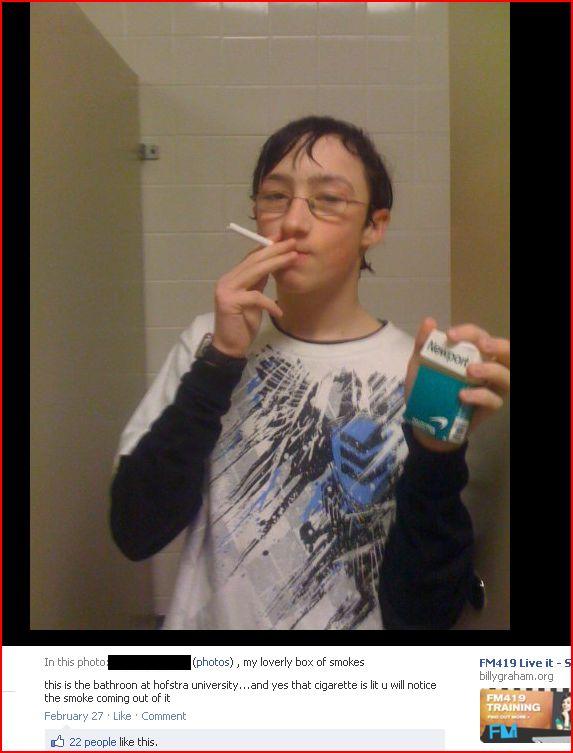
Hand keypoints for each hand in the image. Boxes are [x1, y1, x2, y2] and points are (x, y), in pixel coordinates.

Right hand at [212, 234, 297, 357]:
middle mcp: (227, 280)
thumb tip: (273, 265)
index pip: (251, 257)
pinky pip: (255, 297)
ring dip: (276, 264)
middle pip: (253, 260)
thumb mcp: (254, 300)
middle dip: (275, 250)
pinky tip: (279, 311)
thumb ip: (258, 283)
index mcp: (233, 278)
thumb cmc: (243, 324)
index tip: (284, 238)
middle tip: (293, 243)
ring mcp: (226, 290)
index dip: (267, 247)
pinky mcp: (229, 303)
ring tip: (293, 258)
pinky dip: (269, 303)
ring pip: (254, 272)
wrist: (229, 346)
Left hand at [405, 318, 509, 451]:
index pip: (480, 336)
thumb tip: (429, 320)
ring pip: (507, 375)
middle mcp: (489, 367)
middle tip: (482, 345)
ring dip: (492, 370)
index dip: (469, 332)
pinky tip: (462, 395)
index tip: (450, 335)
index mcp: (475, 353)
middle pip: (507, 352)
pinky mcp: (490, 407)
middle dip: (499, 345)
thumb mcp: (420, 364)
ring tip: (470, 371)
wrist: (425, 421)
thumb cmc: (427, 387)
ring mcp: (492, 388)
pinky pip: (494, 400)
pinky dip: (480, 396)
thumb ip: (423, 343)